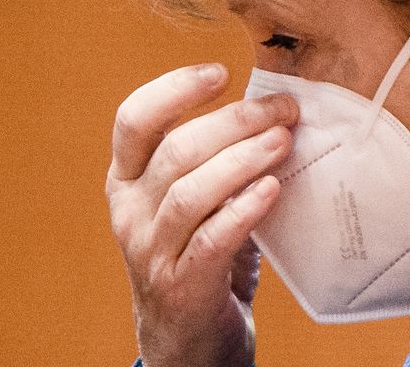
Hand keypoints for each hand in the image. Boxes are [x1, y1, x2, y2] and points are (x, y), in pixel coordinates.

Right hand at [106, 64, 295, 366]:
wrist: (188, 338)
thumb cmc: (199, 253)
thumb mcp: (194, 199)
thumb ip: (217, 157)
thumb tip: (276, 106)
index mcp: (126, 179)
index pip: (134, 120)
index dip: (174, 89)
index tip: (221, 72)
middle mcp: (130, 212)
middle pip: (175, 151)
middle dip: (234, 121)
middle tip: (282, 109)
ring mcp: (151, 252)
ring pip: (190, 193)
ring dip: (242, 160)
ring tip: (283, 141)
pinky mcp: (182, 286)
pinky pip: (211, 240)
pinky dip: (243, 211)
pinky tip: (272, 190)